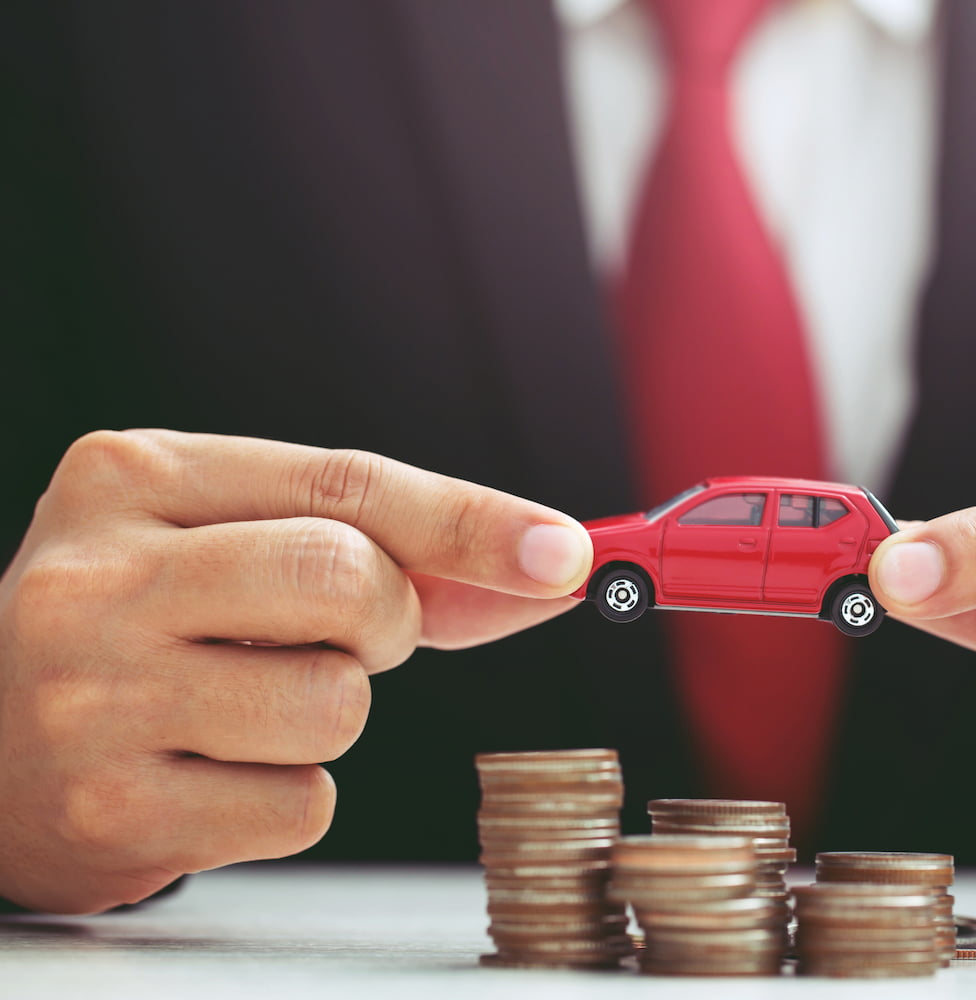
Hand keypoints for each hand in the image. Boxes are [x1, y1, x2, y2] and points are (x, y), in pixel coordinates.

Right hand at [0, 430, 591, 912]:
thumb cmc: (141, 627)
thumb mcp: (229, 546)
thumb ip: (386, 548)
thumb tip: (545, 572)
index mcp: (134, 477)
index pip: (346, 485)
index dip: (473, 522)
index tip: (564, 555)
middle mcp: (100, 578)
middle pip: (350, 581)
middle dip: (386, 620)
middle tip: (336, 636)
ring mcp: (93, 698)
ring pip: (338, 702)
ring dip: (332, 712)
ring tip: (246, 705)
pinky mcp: (112, 809)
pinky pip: (303, 804)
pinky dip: (290, 794)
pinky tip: (213, 772)